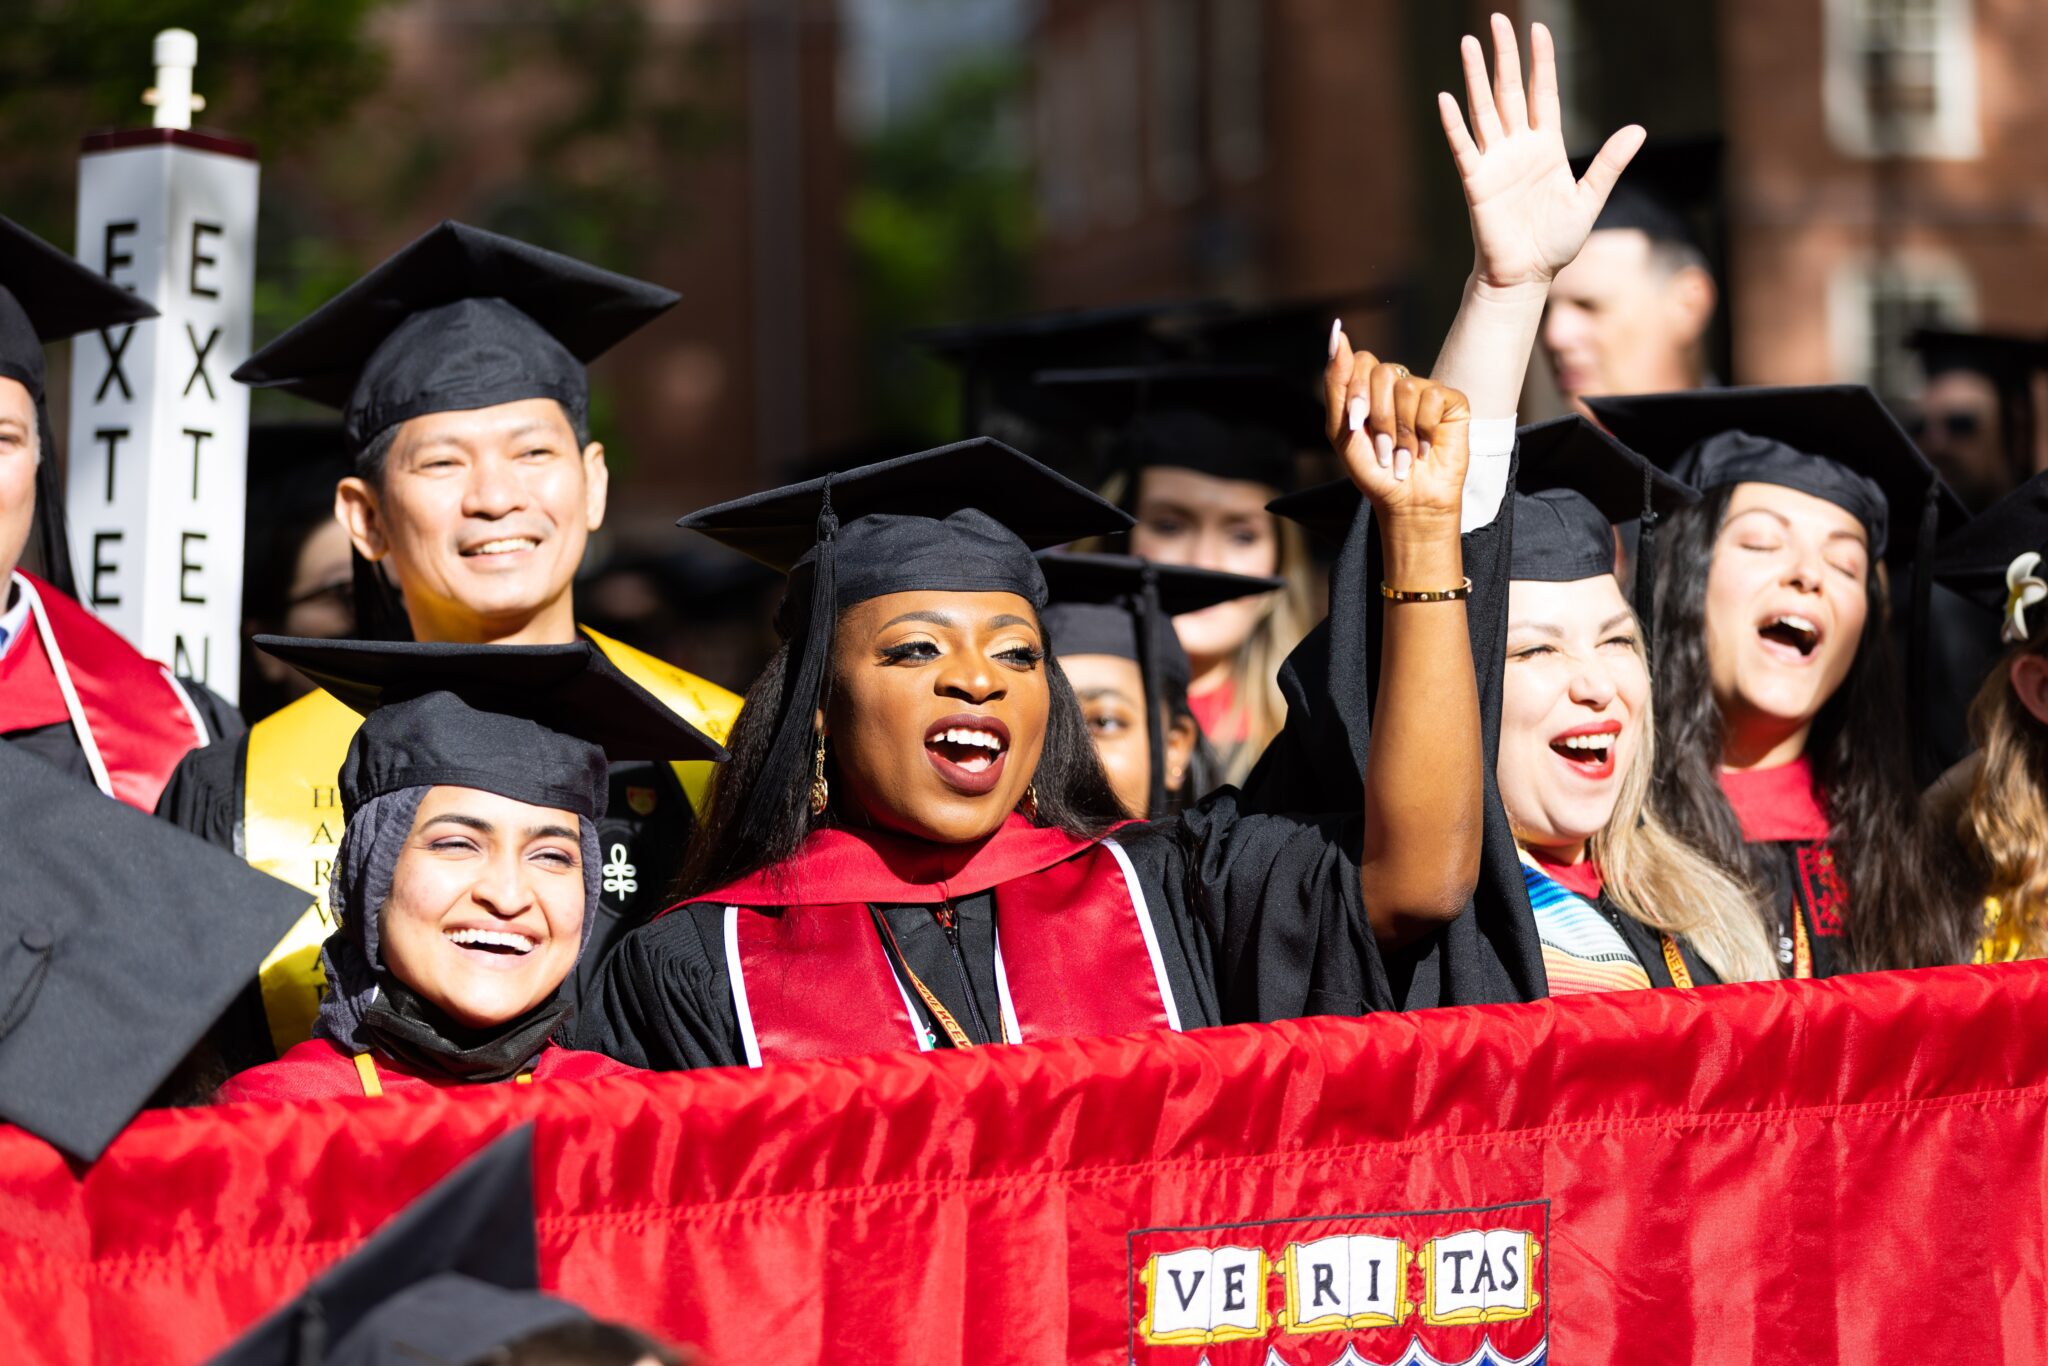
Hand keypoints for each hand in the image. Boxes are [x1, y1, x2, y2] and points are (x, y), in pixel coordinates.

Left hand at [1326, 325, 1469, 531]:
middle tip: (1385, 449)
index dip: (1357, 394)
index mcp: (1369, 387)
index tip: (1358, 425)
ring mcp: (1426, 390)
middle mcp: (1399, 383)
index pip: (1360, 361)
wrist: (1407, 500)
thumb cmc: (1374, 470)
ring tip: (1406, 453)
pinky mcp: (1452, 401)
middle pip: (1383, 372)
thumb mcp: (1342, 429)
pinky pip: (1433, 396)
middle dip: (1379, 418)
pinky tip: (1427, 446)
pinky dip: (1425, 428)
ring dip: (1402, 431)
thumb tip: (1336, 331)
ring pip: (1407, 387)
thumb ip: (1336, 381)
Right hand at [1439, 15, 1644, 292]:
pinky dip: (1454, 124)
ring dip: (1476, 77)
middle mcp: (1519, 147)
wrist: (1527, 276)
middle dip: (1504, 55)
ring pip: (1484, 109)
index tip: (1537, 29)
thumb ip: (1609, 163)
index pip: (1543, 93)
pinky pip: (1464, 147)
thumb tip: (1638, 129)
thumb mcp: (1589, 199)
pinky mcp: (1476, 182)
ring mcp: (1495, 162)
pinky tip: (1447, 98)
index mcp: (1547, 147)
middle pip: (1509, 91)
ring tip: (1468, 44)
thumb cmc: (1557, 243)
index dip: (1540, 62)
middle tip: (1497, 20)